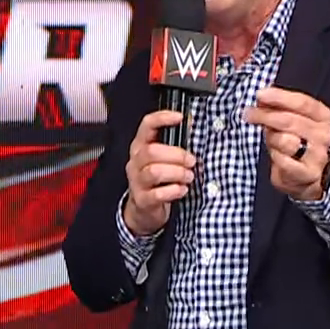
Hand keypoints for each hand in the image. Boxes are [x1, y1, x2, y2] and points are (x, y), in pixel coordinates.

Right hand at [123, 109, 195, 235]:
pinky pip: (157, 194)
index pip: (147, 125)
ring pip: (154, 172)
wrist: (143, 210)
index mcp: (140, 147)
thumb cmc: (157, 180)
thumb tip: (194, 128)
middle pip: (151, 151)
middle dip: (176, 155)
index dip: (162, 118)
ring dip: (177, 173)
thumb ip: (174, 146)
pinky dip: (174, 191)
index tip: (180, 117)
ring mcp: (136, 181)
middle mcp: (135, 162)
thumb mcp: (162, 160)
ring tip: (189, 176)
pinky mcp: (142, 200)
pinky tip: (182, 190)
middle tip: (192, 161)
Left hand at [245, 86, 329, 200]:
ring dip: (271, 139)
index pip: (302, 102)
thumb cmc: (295, 142)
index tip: (260, 94)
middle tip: (248, 114)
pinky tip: (276, 155)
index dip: (279, 97)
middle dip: (265, 115)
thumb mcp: (289, 121)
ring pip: (285, 140)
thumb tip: (261, 97)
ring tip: (271, 140)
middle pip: (290, 120)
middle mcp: (323, 134)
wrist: (305, 175)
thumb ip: (278, 107)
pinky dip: (275, 156)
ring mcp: (318, 155)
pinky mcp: (309, 173)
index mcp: (322, 117)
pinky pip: (282, 160)